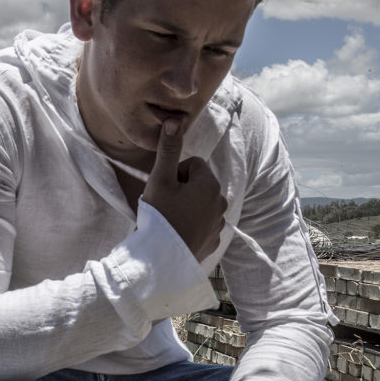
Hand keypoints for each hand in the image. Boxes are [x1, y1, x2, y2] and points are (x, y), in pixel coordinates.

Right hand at [142, 119, 226, 261]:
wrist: (161, 259)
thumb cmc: (159, 217)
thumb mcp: (160, 179)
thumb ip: (169, 149)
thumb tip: (174, 121)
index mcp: (210, 185)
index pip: (192, 164)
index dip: (174, 173)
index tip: (163, 188)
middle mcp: (220, 203)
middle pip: (197, 184)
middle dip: (181, 190)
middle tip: (164, 205)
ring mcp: (218, 224)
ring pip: (199, 204)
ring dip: (185, 207)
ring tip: (169, 220)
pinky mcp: (213, 241)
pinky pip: (201, 225)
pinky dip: (190, 226)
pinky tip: (176, 234)